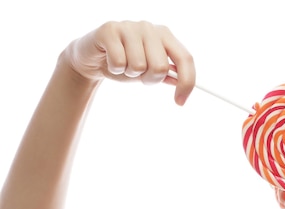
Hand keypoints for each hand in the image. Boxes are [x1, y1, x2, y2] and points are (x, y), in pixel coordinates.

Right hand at [62, 20, 194, 104]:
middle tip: (138, 75)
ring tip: (123, 65)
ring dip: (130, 74)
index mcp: (165, 35)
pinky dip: (115, 69)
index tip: (180, 102)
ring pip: (139, 66)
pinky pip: (119, 62)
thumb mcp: (150, 71)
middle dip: (149, 79)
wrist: (93, 58)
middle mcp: (149, 27)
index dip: (187, 82)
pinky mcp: (109, 29)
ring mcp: (130, 26)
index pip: (185, 59)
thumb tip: (184, 85)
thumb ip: (168, 75)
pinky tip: (110, 61)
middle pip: (161, 67)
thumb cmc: (126, 63)